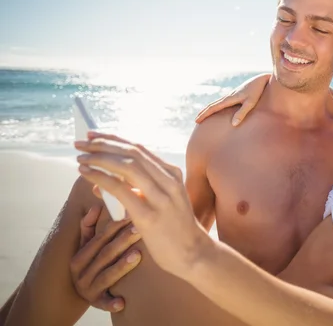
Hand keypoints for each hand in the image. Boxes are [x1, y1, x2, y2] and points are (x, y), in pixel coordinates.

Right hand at [70, 205, 141, 311]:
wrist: (78, 293)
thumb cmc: (90, 262)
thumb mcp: (85, 246)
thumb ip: (88, 226)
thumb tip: (96, 206)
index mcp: (80, 255)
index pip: (100, 238)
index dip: (115, 226)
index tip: (131, 215)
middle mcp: (81, 272)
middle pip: (105, 254)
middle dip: (123, 241)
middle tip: (140, 230)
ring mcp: (88, 288)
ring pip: (107, 275)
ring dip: (122, 266)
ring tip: (138, 255)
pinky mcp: (95, 303)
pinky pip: (104, 303)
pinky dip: (111, 302)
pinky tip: (122, 302)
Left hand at [74, 131, 207, 279]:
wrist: (193, 254)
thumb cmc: (174, 229)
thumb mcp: (163, 201)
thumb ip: (138, 189)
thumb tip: (102, 182)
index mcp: (172, 174)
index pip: (139, 149)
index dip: (114, 139)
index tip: (94, 136)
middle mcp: (168, 181)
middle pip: (131, 153)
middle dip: (103, 144)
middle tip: (81, 143)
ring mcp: (160, 198)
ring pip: (127, 166)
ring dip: (100, 159)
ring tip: (81, 159)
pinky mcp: (149, 216)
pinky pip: (121, 190)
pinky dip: (101, 178)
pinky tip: (87, 175)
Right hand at [195, 73, 269, 125]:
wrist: (262, 79)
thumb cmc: (257, 91)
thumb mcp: (251, 103)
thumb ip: (242, 113)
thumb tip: (233, 124)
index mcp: (230, 98)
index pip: (213, 107)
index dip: (205, 114)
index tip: (197, 120)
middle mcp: (229, 96)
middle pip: (213, 105)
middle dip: (204, 112)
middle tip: (197, 120)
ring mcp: (232, 95)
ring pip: (217, 102)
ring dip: (210, 109)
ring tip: (205, 115)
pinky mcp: (237, 94)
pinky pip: (223, 101)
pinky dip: (217, 106)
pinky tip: (219, 109)